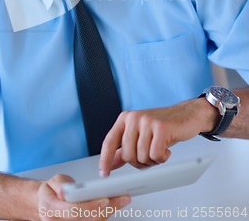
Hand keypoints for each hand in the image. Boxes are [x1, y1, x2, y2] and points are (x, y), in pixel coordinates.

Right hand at [37, 174, 130, 220]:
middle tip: (122, 198)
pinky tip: (115, 205)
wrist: (47, 203)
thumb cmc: (51, 192)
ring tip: (122, 199)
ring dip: (109, 212)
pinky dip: (105, 214)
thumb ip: (60, 184)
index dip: (90, 206)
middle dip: (106, 209)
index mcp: (50, 209)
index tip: (104, 200)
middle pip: (87, 219)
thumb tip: (65, 190)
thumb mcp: (52, 181)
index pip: (73, 210)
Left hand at [99, 98, 219, 176]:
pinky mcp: (161, 127)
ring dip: (152, 161)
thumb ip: (124, 149)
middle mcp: (133, 117)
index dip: (105, 160)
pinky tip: (167, 150)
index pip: (109, 141)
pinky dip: (162, 158)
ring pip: (141, 157)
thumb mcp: (140, 135)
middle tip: (151, 156)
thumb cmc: (162, 127)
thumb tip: (110, 164)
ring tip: (160, 151)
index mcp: (125, 118)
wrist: (186, 115)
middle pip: (127, 155)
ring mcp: (147, 121)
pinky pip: (155, 155)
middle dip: (139, 163)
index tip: (103, 175)